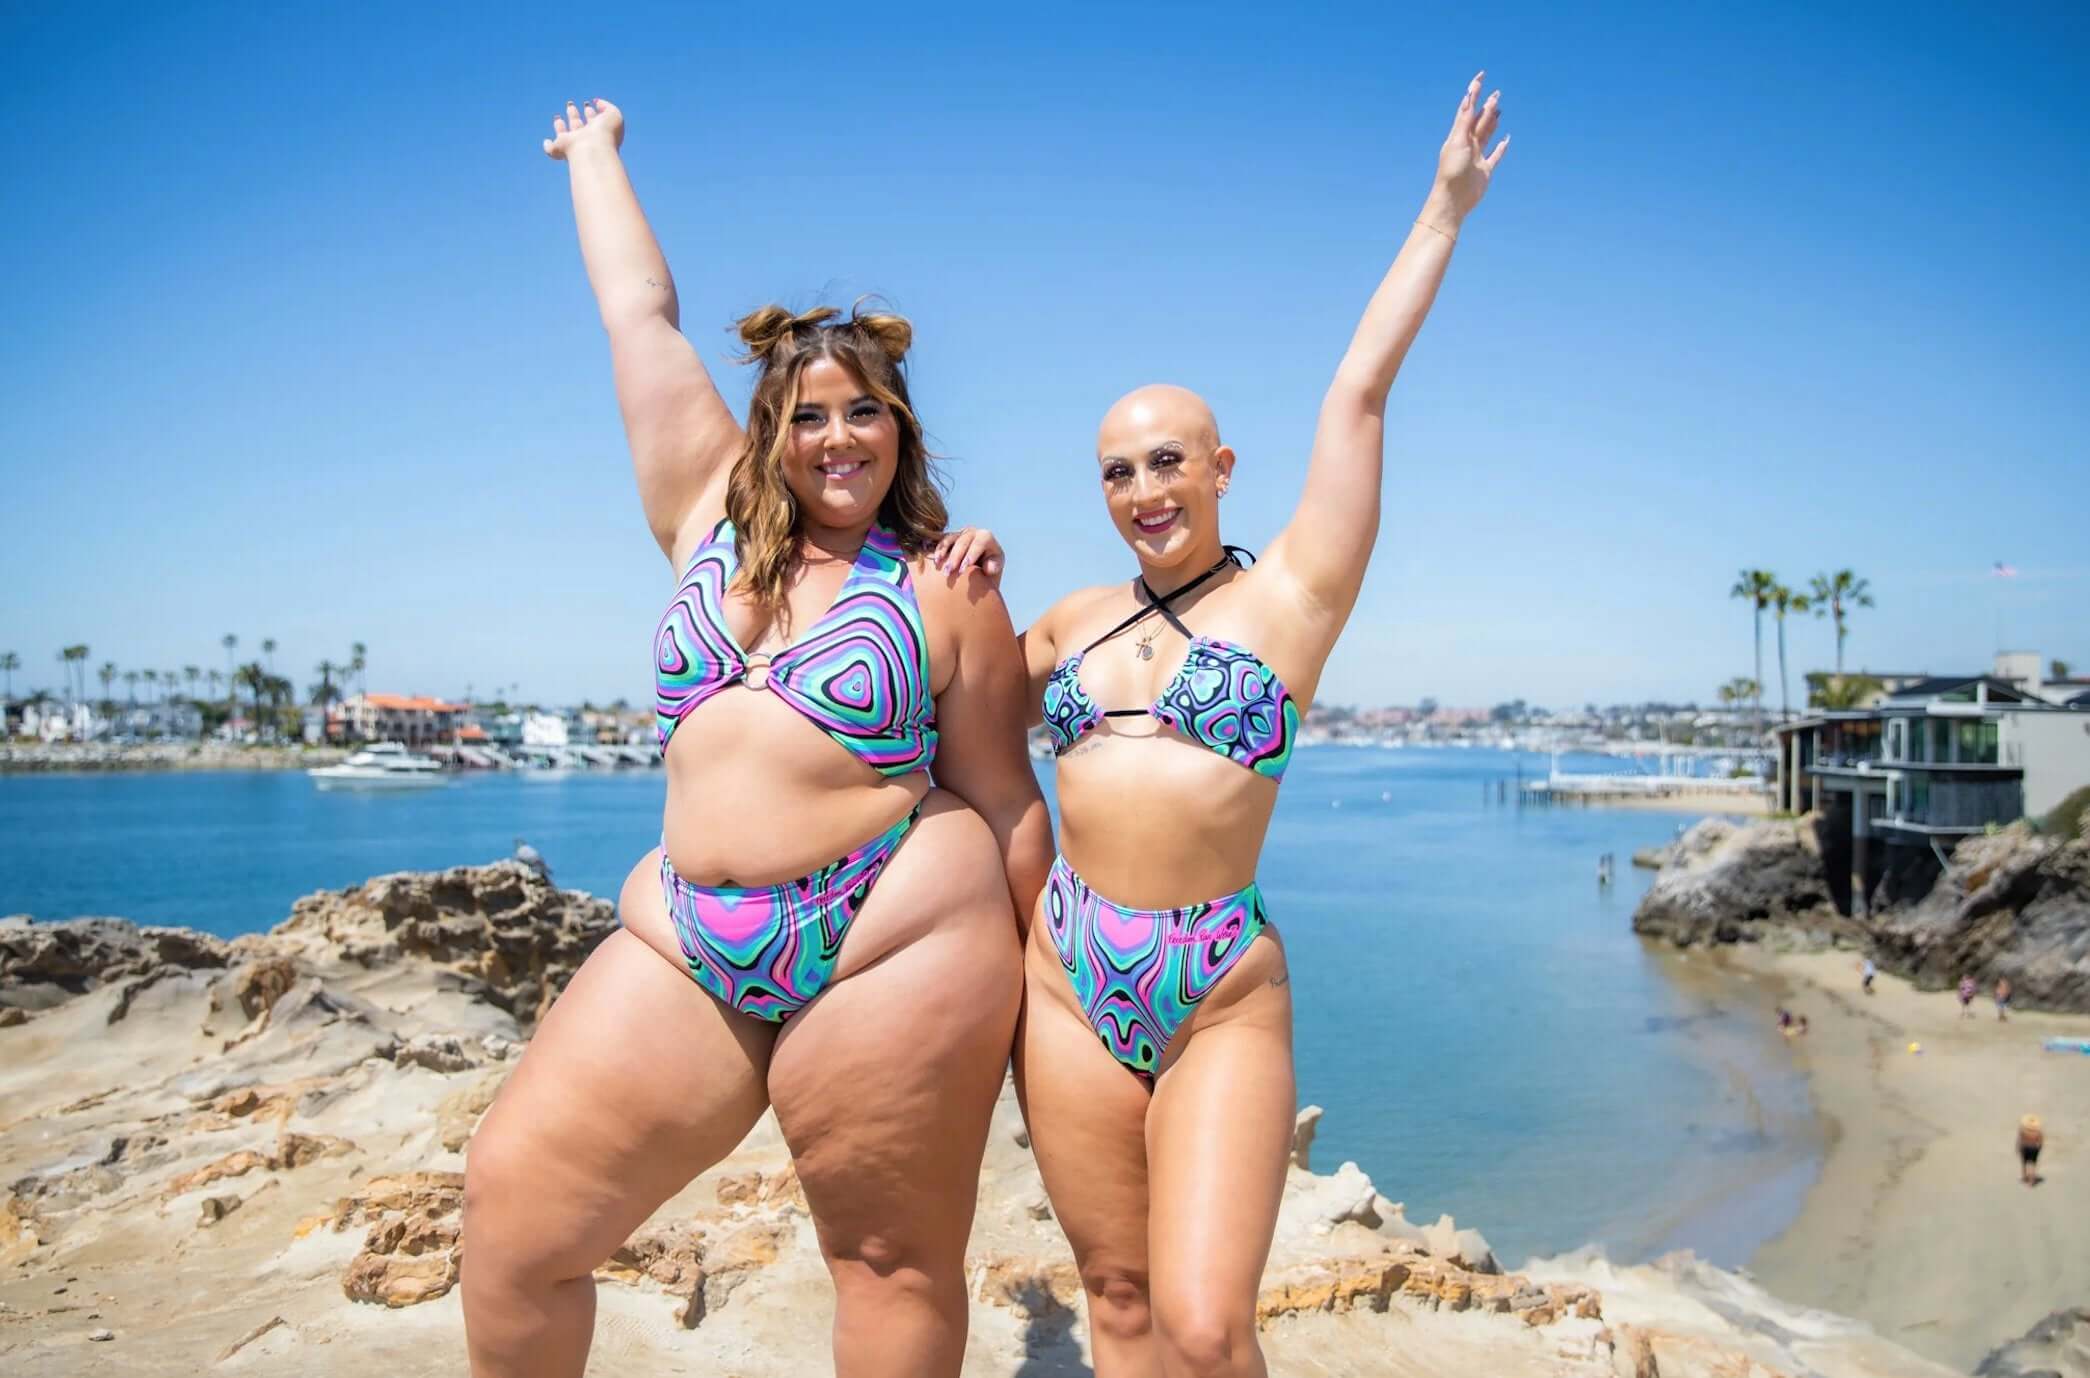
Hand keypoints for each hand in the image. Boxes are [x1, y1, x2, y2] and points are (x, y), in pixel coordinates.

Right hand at [543, 98, 623, 160]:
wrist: (594, 150)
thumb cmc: (606, 134)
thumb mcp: (613, 115)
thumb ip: (607, 106)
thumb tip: (596, 102)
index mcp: (599, 131)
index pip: (593, 120)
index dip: (590, 111)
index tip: (589, 103)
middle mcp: (585, 138)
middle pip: (578, 124)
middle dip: (574, 113)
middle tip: (570, 104)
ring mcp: (572, 144)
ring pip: (564, 134)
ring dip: (559, 125)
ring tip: (557, 117)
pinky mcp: (560, 148)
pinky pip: (552, 149)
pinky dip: (548, 146)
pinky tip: (547, 142)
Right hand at [932, 527, 1004, 582]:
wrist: (982, 568)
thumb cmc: (990, 568)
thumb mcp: (995, 568)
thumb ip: (994, 567)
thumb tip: (987, 568)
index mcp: (986, 537)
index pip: (979, 543)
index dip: (970, 556)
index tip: (962, 570)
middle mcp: (973, 532)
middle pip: (963, 541)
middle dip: (955, 557)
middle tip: (948, 572)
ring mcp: (960, 533)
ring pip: (950, 539)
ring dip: (943, 552)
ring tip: (938, 564)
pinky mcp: (950, 538)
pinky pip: (942, 541)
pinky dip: (938, 550)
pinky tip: (935, 561)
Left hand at [1431, 72, 1507, 221]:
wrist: (1453, 200)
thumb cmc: (1452, 171)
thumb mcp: (1458, 141)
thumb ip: (1465, 119)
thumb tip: (1469, 96)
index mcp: (1459, 135)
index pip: (1467, 108)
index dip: (1474, 91)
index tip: (1481, 76)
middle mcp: (1468, 144)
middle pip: (1479, 120)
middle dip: (1487, 106)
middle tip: (1497, 93)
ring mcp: (1477, 157)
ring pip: (1487, 135)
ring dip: (1493, 122)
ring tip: (1499, 110)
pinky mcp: (1485, 171)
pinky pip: (1495, 156)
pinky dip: (1501, 148)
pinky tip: (1506, 139)